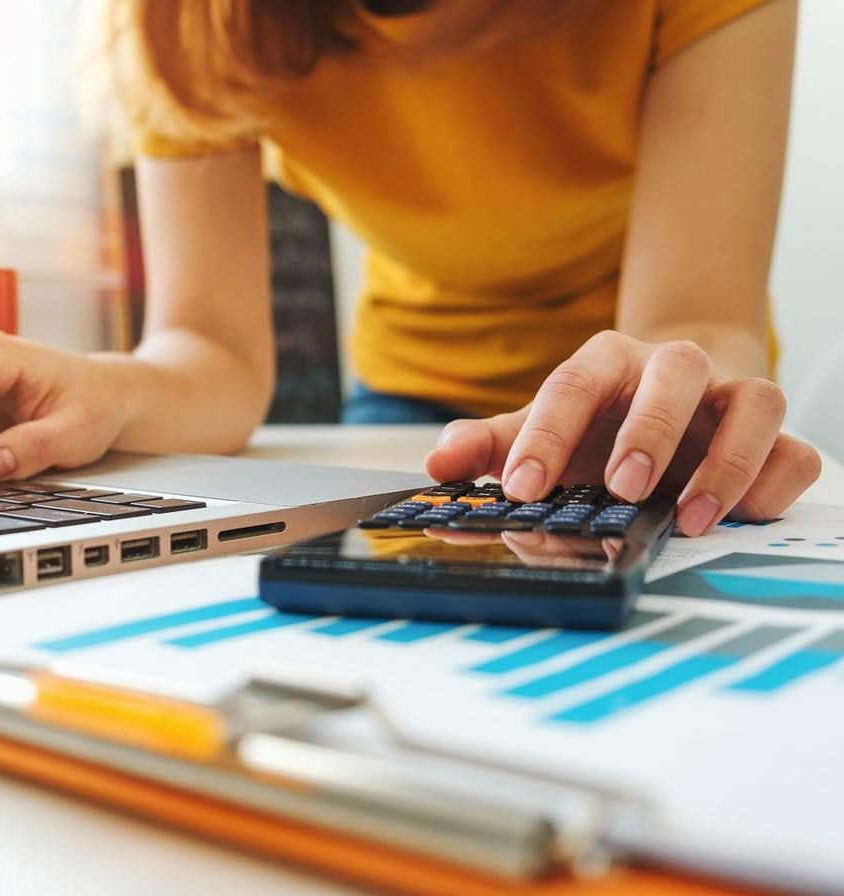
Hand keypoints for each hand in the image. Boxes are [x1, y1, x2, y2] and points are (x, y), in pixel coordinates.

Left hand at [424, 331, 820, 535]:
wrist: (678, 399)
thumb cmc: (600, 423)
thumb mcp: (541, 429)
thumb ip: (491, 445)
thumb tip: (436, 465)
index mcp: (607, 363)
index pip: (574, 383)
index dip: (546, 434)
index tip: (522, 488)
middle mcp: (674, 369)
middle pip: (674, 372)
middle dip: (649, 429)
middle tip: (623, 488)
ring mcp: (732, 398)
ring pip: (754, 403)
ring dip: (726, 461)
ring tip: (688, 518)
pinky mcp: (776, 436)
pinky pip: (794, 450)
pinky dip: (772, 483)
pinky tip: (741, 516)